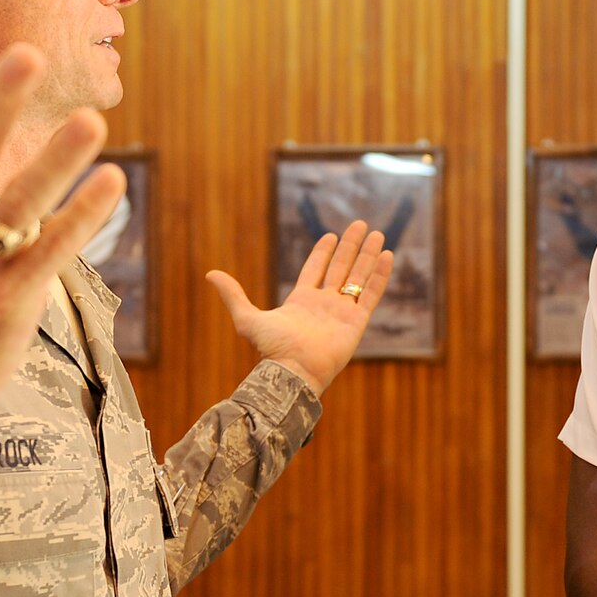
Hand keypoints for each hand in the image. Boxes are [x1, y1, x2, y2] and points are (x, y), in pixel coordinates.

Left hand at [205, 220, 393, 394]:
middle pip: (341, 269)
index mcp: (301, 302)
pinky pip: (371, 294)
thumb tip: (210, 274)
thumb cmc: (272, 349)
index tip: (331, 235)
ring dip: (367, 256)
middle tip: (360, 225)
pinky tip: (386, 255)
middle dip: (351, 247)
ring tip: (376, 234)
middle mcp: (324, 305)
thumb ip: (233, 295)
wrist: (294, 371)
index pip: (316, 270)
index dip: (323, 253)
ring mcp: (342, 312)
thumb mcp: (247, 318)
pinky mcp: (357, 322)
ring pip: (358, 277)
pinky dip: (379, 275)